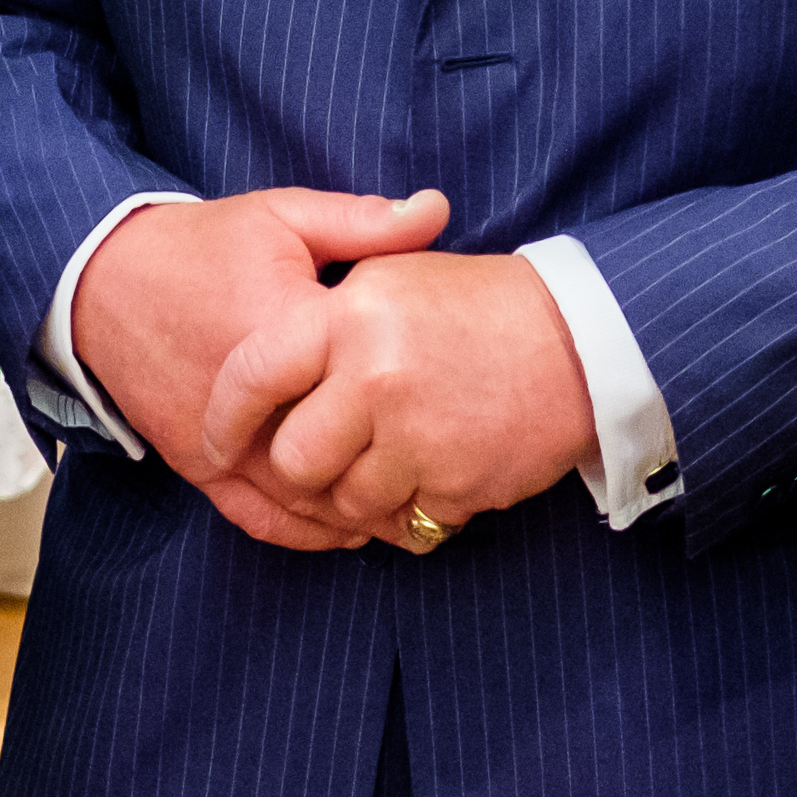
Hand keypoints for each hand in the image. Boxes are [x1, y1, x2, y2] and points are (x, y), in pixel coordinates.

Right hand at [70, 187, 452, 547]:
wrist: (103, 280)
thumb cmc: (203, 245)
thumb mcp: (282, 217)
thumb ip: (363, 222)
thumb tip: (439, 210)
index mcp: (283, 330)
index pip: (369, 380)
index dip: (424, 399)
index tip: (470, 404)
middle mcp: (253, 397)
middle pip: (343, 455)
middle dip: (400, 475)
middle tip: (456, 482)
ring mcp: (220, 439)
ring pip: (304, 498)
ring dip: (360, 514)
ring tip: (414, 517)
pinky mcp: (195, 463)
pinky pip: (256, 516)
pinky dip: (305, 532)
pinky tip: (345, 532)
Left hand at [211, 249, 595, 549]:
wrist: (579, 340)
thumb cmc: (475, 303)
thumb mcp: (395, 274)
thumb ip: (323, 311)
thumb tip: (257, 361)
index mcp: (349, 317)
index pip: (253, 375)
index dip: (224, 416)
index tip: (217, 440)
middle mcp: (375, 378)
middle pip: (293, 461)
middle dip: (299, 471)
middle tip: (318, 460)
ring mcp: (417, 438)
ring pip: (346, 502)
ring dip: (358, 495)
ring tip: (386, 461)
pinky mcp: (455, 485)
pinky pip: (403, 522)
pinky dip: (412, 509)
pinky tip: (433, 471)